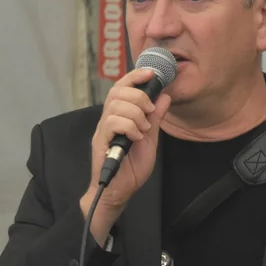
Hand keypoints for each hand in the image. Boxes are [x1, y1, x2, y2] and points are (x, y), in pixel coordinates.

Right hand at [80, 67, 172, 237]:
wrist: (119, 192)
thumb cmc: (131, 168)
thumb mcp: (150, 139)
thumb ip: (156, 119)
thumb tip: (165, 97)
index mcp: (119, 116)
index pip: (121, 86)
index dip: (135, 76)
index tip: (151, 73)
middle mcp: (108, 119)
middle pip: (117, 91)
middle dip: (139, 97)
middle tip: (150, 113)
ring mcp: (103, 131)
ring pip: (116, 106)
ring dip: (136, 114)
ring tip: (143, 129)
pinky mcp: (101, 143)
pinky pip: (113, 123)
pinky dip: (129, 127)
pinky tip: (136, 137)